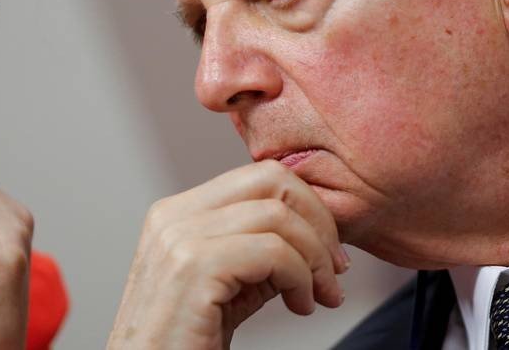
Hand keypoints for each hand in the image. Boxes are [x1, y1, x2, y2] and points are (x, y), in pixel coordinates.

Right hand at [108, 160, 348, 349]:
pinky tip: (300, 306)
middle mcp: (174, 215)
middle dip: (319, 223)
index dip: (307, 208)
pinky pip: (272, 251)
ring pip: (277, 215)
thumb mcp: (228, 288)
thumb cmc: (185, 344)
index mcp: (178, 212)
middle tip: (335, 270)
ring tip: (318, 296)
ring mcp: (179, 238)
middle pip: (271, 180)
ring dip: (315, 258)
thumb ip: (258, 254)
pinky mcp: (192, 268)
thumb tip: (315, 234)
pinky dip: (301, 278)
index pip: (259, 176)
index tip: (329, 253)